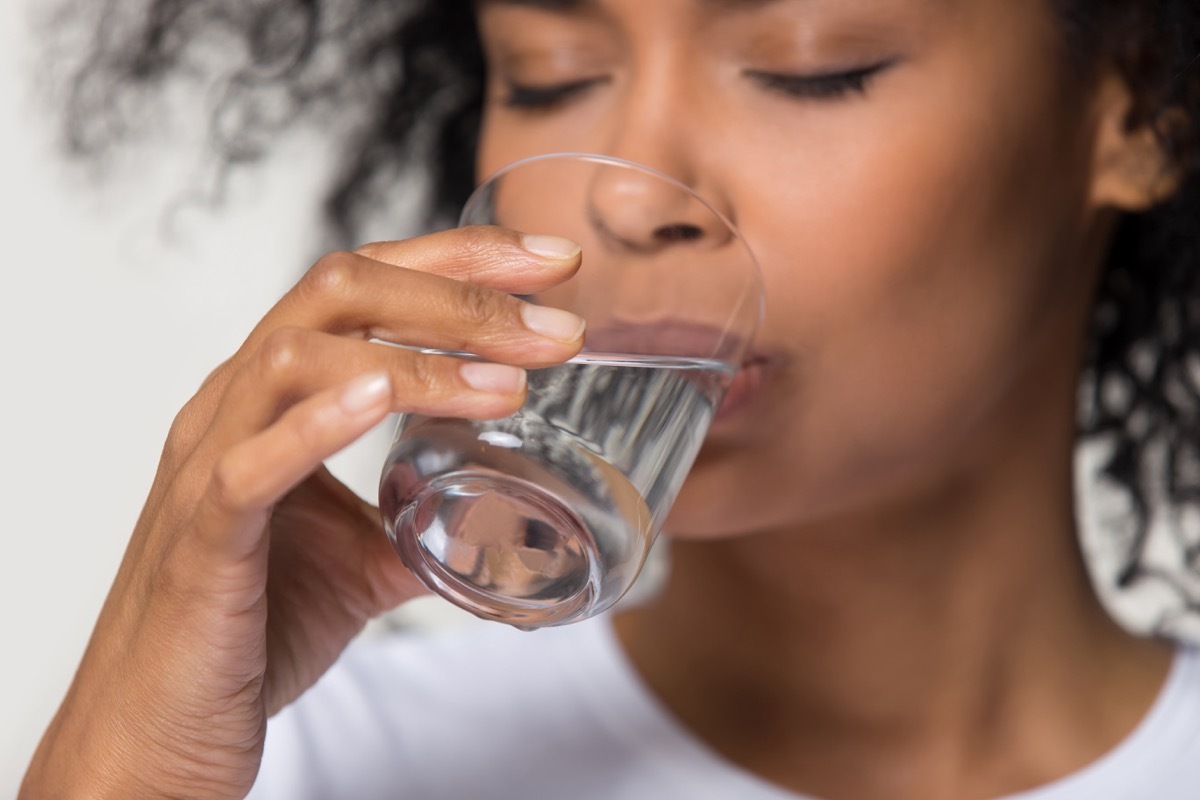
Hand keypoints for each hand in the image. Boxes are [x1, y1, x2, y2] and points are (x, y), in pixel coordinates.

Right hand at [20, 227, 584, 798]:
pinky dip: (319, 423)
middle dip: (460, 296)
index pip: (366, 283)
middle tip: (556, 327)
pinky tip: (383, 399)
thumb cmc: (251, 625)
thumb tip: (504, 515)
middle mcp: (239, 404)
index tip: (552, 264)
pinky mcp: (203, 535)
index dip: (460, 260)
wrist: (164, 726)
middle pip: (340, 291)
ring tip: (508, 385)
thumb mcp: (363, 559)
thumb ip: (425, 521)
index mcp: (276, 394)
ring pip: (297, 358)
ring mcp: (212, 461)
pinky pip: (249, 462)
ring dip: (417, 360)